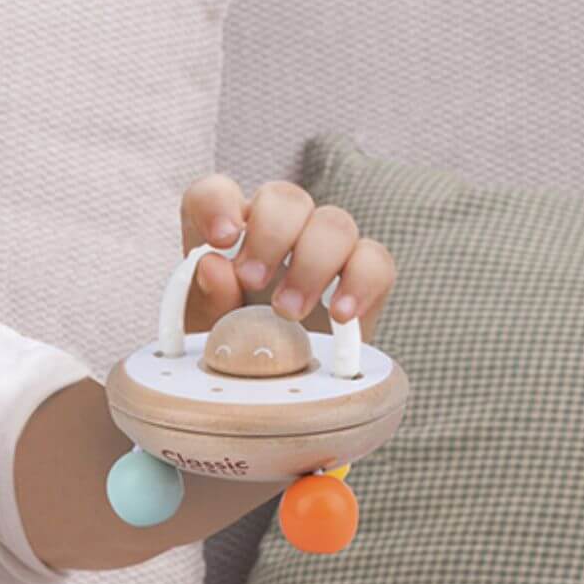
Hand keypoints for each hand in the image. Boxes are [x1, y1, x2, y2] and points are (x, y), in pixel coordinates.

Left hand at [180, 177, 395, 339]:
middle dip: (271, 235)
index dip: (218, 204)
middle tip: (253, 282)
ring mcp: (325, 250)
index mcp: (228, 237)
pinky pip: (377, 261)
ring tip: (289, 313)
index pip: (217, 193)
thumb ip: (206, 298)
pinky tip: (340, 316)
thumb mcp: (206, 332)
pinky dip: (361, 284)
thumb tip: (213, 265)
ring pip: (334, 223)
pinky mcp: (364, 278)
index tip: (221, 238)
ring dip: (312, 264)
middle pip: (285, 198)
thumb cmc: (233, 352)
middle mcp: (279, 232)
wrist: (276, 389)